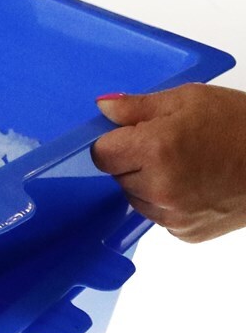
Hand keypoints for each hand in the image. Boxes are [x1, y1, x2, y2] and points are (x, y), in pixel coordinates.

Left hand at [91, 83, 245, 241]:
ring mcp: (172, 215)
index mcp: (154, 150)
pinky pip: (159, 215)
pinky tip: (196, 185)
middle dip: (134, 160)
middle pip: (117, 176)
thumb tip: (102, 109)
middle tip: (171, 146)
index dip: (115, 142)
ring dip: (149, 183)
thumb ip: (137, 106)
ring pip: (136, 198)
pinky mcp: (186, 233)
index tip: (134, 134)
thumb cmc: (243, 126)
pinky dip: (169, 202)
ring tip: (187, 164)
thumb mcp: (189, 99)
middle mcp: (159, 188)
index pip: (101, 154)